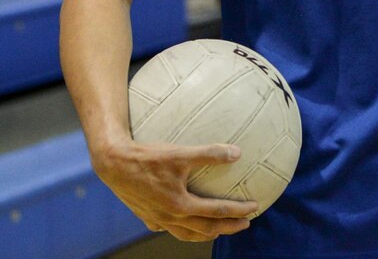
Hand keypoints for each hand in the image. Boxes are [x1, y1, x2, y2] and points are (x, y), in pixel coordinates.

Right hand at [92, 138, 257, 240]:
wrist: (113, 164)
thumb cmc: (147, 157)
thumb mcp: (181, 152)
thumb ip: (210, 153)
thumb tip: (237, 153)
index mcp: (180, 204)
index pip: (216, 211)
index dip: (237, 211)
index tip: (255, 208)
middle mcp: (169, 216)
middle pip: (204, 229)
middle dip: (227, 228)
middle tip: (245, 224)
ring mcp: (156, 218)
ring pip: (185, 233)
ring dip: (205, 233)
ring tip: (219, 229)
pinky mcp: (145, 215)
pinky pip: (167, 227)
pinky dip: (181, 228)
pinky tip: (185, 222)